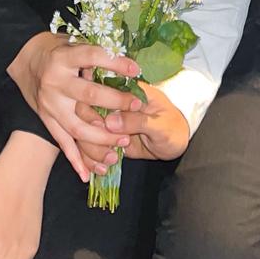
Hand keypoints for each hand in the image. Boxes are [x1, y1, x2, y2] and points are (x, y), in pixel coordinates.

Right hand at [6, 31, 142, 180]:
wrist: (25, 59)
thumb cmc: (57, 48)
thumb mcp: (73, 42)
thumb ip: (95, 54)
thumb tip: (128, 62)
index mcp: (64, 58)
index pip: (93, 58)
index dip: (115, 63)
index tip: (136, 69)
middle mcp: (56, 82)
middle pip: (89, 95)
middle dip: (115, 102)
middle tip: (136, 106)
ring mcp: (49, 104)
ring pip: (77, 126)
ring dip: (102, 138)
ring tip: (123, 142)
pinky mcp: (45, 119)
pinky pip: (62, 143)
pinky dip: (75, 160)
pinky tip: (88, 174)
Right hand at [75, 82, 190, 171]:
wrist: (175, 144)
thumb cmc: (173, 128)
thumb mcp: (160, 125)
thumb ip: (137, 121)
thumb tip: (109, 122)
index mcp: (127, 91)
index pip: (100, 89)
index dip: (93, 106)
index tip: (101, 125)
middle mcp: (113, 103)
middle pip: (84, 110)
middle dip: (90, 132)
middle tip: (111, 146)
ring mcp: (108, 121)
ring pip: (84, 131)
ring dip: (91, 149)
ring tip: (112, 160)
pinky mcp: (106, 138)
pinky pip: (89, 147)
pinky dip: (91, 160)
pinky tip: (102, 169)